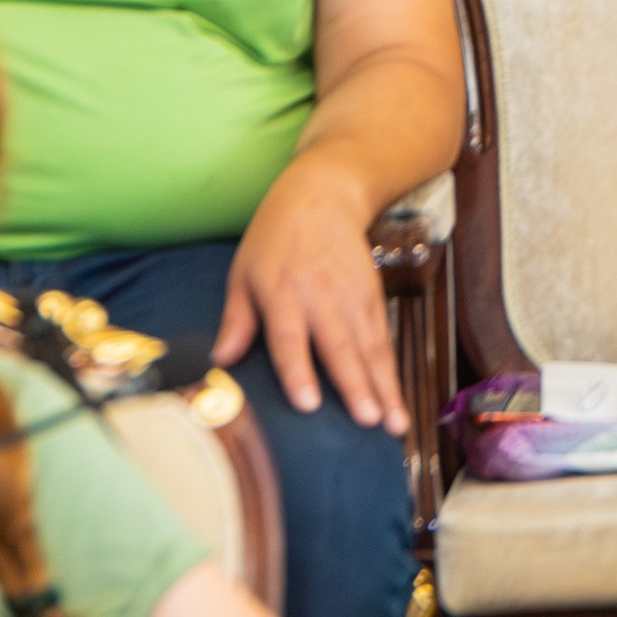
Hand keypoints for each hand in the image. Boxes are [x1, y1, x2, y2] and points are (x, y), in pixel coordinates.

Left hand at [215, 149, 403, 429]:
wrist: (324, 192)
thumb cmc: (275, 237)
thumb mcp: (244, 271)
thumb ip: (236, 318)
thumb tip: (219, 360)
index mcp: (281, 291)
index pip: (289, 337)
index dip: (298, 370)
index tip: (308, 404)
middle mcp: (320, 296)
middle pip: (339, 344)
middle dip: (355, 384)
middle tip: (368, 420)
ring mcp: (352, 295)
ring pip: (370, 346)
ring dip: (383, 386)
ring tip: (393, 424)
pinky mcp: (372, 295)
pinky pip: (383, 339)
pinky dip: (391, 371)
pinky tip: (396, 402)